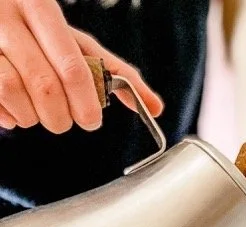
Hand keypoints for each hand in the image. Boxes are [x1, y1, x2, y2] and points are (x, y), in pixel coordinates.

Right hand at [0, 0, 161, 132]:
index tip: (90, 120)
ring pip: (12, 91)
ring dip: (31, 117)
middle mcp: (7, 15)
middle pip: (44, 84)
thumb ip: (110, 70)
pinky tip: (13, 113)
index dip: (85, 103)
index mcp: (39, 6)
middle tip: (64, 122)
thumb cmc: (36, 29)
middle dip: (60, 116)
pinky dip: (6, 116)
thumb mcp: (72, 40)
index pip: (72, 66)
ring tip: (38, 115)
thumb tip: (155, 106)